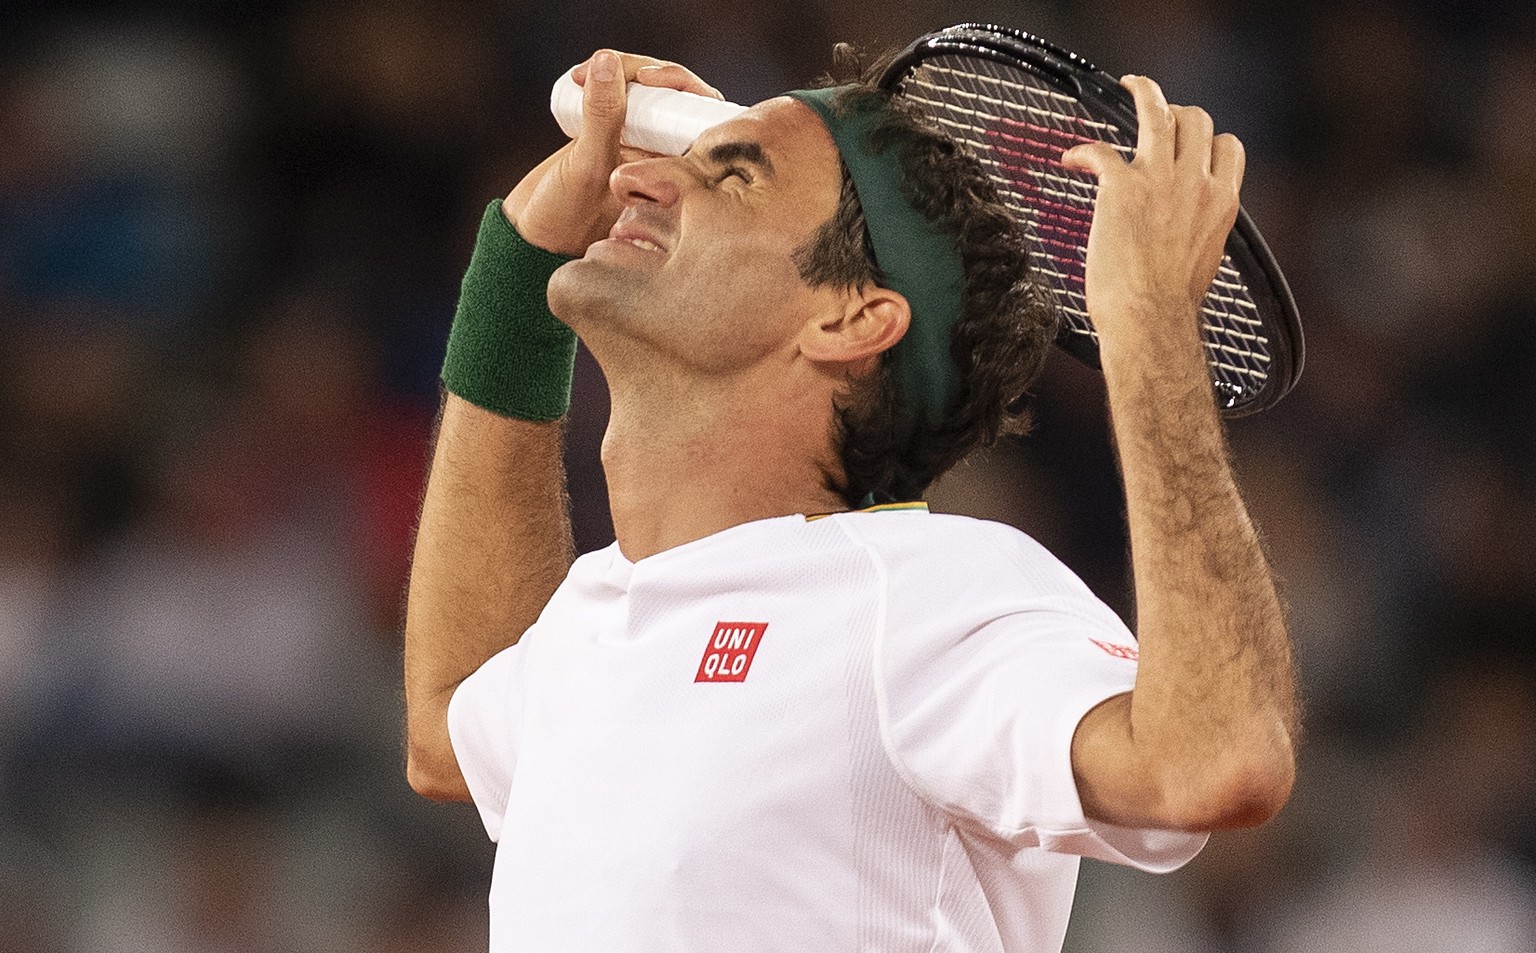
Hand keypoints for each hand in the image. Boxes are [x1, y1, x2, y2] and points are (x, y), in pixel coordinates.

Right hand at [505, 50, 720, 255]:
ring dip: (620, 71)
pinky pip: (619, 95)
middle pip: (673, 96)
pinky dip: (604, 79)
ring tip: (581, 75)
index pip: (699, 115)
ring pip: (645, 92)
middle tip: (612, 67)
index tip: (648, 77)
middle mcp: (664, 155)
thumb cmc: (566, 219)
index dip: (682, 85)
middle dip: (644, 71)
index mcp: (679, 170)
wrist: (533, 237)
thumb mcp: (586, 166)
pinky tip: (579, 78)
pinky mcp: (611, 133)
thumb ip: (601, 117)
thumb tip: (607, 60)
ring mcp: (637, 143)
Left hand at [1061, 76, 1244, 365]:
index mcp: (1221, 202)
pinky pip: (1101, 149)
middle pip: (1196, 120)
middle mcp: (1196, 183)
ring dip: (1143, 92)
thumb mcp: (1203, 261)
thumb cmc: (1169, 306)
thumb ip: (1200, 232)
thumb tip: (1188, 233)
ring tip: (1129, 86)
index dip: (1206, 140)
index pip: (1227, 147)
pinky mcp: (1122, 186)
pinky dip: (1082, 151)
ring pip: (1157, 112)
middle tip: (1154, 117)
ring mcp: (1160, 180)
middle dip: (1176, 113)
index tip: (1187, 144)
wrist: (1150, 320)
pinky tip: (1070, 159)